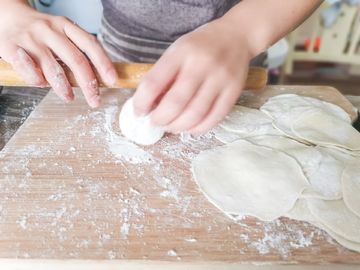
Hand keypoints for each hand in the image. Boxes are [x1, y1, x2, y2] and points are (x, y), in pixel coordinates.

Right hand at [0, 0, 117, 106]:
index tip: (112, 79)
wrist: (7, 16)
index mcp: (66, 26)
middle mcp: (50, 30)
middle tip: (95, 100)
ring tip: (69, 97)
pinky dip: (37, 81)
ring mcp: (31, 39)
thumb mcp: (61, 34)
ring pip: (53, 68)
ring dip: (64, 87)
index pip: (90, 44)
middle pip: (76, 60)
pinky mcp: (12, 47)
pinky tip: (42, 84)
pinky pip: (28, 69)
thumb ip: (76, 52)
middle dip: (89, 84)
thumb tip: (96, 79)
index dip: (104, 62)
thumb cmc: (40, 32)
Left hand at [133, 19, 255, 133]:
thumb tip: (149, 105)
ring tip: (171, 126)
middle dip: (160, 119)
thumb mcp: (178, 51)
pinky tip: (190, 127)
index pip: (154, 82)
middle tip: (155, 122)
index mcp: (182, 52)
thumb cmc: (201, 46)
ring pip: (195, 114)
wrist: (236, 36)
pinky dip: (198, 128)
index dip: (142, 102)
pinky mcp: (234, 91)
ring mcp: (220, 79)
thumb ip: (164, 74)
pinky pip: (214, 118)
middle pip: (175, 103)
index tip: (139, 112)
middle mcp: (202, 65)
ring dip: (178, 126)